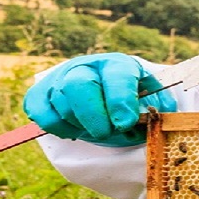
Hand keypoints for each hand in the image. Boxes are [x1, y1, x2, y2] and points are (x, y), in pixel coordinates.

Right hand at [23, 53, 176, 146]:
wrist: (100, 93)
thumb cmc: (129, 99)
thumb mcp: (149, 98)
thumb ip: (157, 107)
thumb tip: (159, 116)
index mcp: (116, 64)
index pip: (116, 76)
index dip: (120, 101)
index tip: (126, 123)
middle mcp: (85, 67)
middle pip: (79, 86)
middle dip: (93, 115)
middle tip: (105, 133)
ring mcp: (58, 79)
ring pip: (62, 105)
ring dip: (81, 126)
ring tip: (98, 129)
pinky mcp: (39, 96)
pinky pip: (44, 116)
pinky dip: (60, 129)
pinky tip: (77, 128)